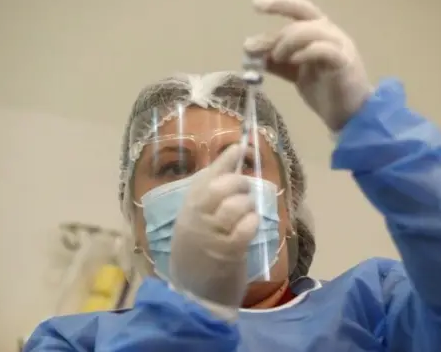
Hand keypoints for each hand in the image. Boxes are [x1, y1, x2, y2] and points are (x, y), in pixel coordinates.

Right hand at [169, 145, 258, 320]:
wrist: (193, 294)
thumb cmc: (199, 253)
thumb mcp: (197, 221)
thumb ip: (209, 196)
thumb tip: (231, 164)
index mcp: (188, 206)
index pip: (207, 175)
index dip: (226, 159)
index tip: (240, 146)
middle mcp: (196, 216)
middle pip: (221, 186)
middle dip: (239, 184)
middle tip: (245, 193)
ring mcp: (210, 235)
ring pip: (234, 205)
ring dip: (247, 206)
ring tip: (248, 214)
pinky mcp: (227, 253)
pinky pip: (244, 229)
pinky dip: (252, 223)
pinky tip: (251, 227)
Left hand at [245, 0, 372, 130]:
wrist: (349, 115)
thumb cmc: (325, 91)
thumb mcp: (295, 73)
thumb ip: (277, 61)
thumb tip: (250, 50)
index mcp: (320, 32)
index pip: (299, 9)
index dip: (279, 4)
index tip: (256, 5)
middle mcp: (331, 34)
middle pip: (302, 20)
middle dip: (277, 34)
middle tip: (257, 49)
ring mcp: (340, 47)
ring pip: (312, 30)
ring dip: (288, 42)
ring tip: (277, 58)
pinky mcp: (344, 63)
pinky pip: (325, 50)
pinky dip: (306, 52)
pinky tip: (294, 61)